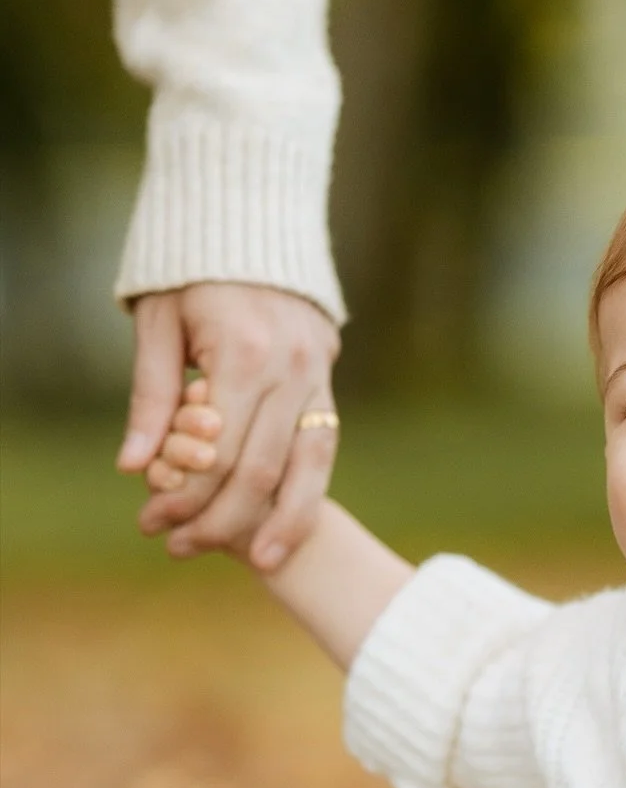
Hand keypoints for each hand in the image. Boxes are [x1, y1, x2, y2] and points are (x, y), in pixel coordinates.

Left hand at [121, 283, 339, 570]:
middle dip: (222, 520)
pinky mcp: (329, 383)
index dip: (184, 496)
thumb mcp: (158, 324)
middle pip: (261, 470)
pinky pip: (323, 449)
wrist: (254, 223)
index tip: (152, 522)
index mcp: (244, 354)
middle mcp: (291, 370)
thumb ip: (151, 396)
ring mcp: (319, 377)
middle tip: (184, 549)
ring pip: (309, 469)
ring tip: (263, 564)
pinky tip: (290, 525)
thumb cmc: (192, 273)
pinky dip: (308, 492)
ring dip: (284, 522)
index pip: (215, 452)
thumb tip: (134, 467)